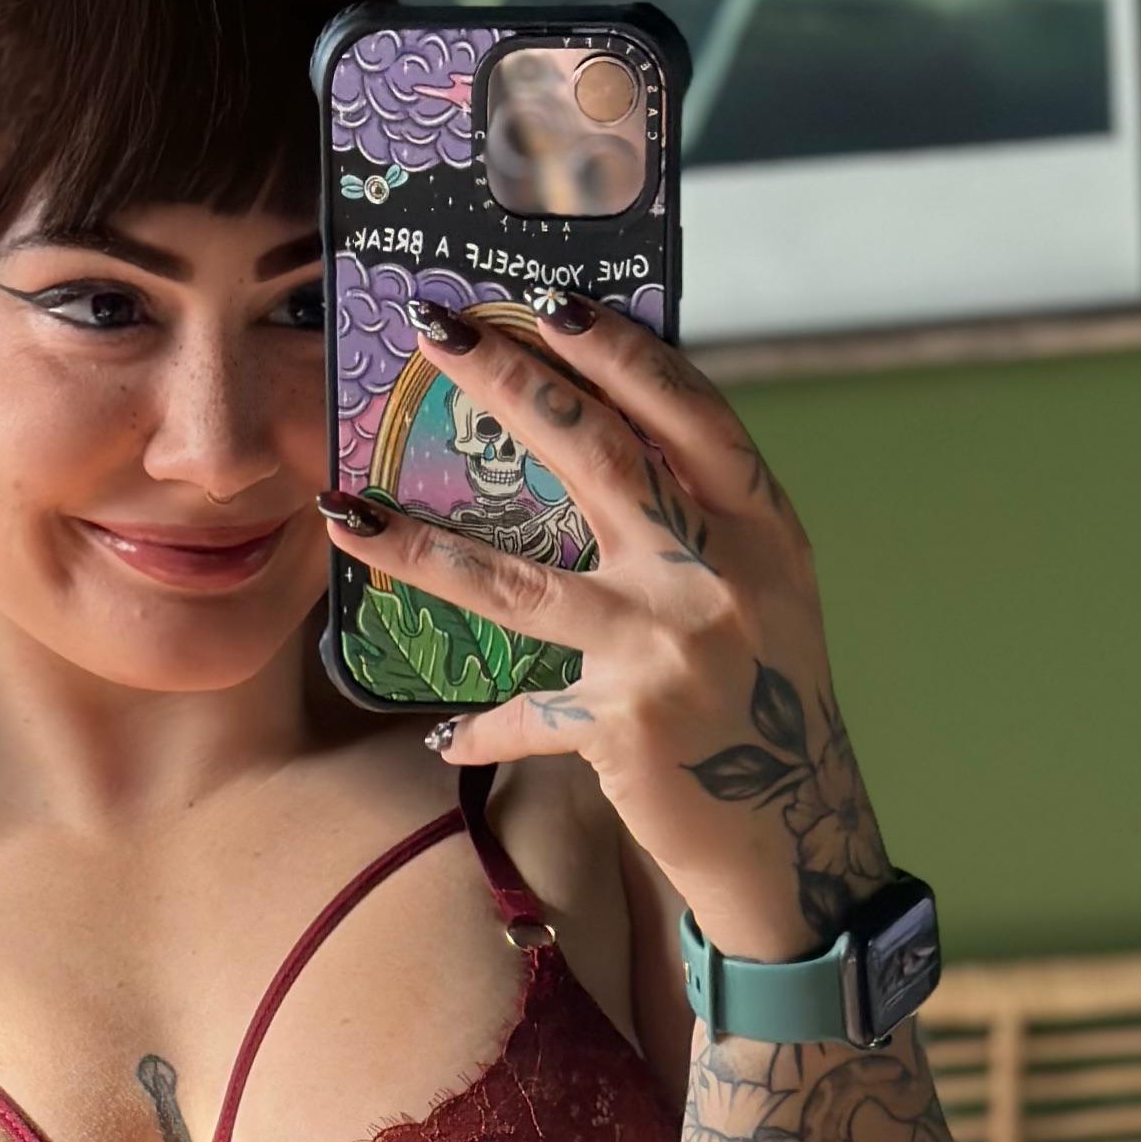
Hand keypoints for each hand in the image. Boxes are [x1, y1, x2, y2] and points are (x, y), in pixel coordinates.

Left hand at [319, 298, 881, 961]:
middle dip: (511, 385)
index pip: (690, 414)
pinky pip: (526, 712)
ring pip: (521, 582)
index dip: (623, 353)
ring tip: (346, 513)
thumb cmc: (763, 709)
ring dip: (422, 547)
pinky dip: (483, 730)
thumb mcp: (761, 597)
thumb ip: (702, 524)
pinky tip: (439, 735)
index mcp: (764, 531)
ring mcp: (670, 649)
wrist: (795, 839)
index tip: (553, 302)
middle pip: (601, 458)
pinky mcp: (626, 725)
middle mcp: (721, 577)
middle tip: (435, 333)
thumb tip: (597, 434)